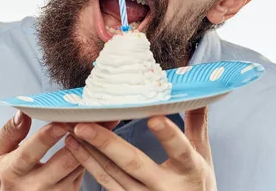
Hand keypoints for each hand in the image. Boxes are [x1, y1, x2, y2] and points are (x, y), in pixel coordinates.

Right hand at [0, 111, 82, 190]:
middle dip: (78, 139)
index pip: (31, 154)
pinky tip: (90, 140)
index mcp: (12, 172)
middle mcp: (33, 186)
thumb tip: (22, 113)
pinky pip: (82, 173)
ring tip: (94, 124)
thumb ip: (8, 132)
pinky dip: (89, 155)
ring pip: (78, 167)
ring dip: (88, 145)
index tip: (61, 122)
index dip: (47, 137)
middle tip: (87, 117)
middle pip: (63, 163)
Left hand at [64, 107, 216, 190]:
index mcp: (189, 171)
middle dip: (106, 143)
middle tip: (84, 125)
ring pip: (112, 174)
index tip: (154, 117)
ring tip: (72, 130)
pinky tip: (75, 147)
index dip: (167, 135)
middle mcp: (165, 188)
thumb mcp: (202, 156)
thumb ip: (197, 125)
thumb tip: (199, 93)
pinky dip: (89, 165)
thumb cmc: (197, 185)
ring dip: (89, 152)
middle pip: (133, 164)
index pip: (180, 151)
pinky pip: (105, 184)